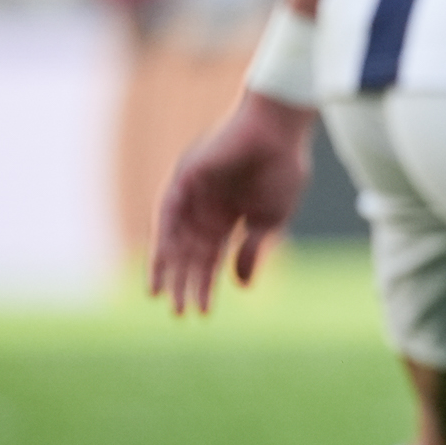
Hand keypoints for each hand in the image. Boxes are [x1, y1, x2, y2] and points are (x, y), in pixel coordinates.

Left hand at [149, 91, 316, 314]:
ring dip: (167, 266)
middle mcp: (207, 208)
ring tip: (162, 294)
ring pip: (174, 237)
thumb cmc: (283, 170)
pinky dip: (164, 236)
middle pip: (190, 253)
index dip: (207, 285)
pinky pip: (168, 212)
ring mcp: (194, 193)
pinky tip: (163, 260)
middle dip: (185, 283)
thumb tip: (241, 285)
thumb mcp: (270, 220)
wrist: (280, 131)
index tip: (203, 313)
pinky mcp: (186, 178)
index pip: (212, 257)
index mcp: (230, 217)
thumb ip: (252, 250)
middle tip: (180, 314)